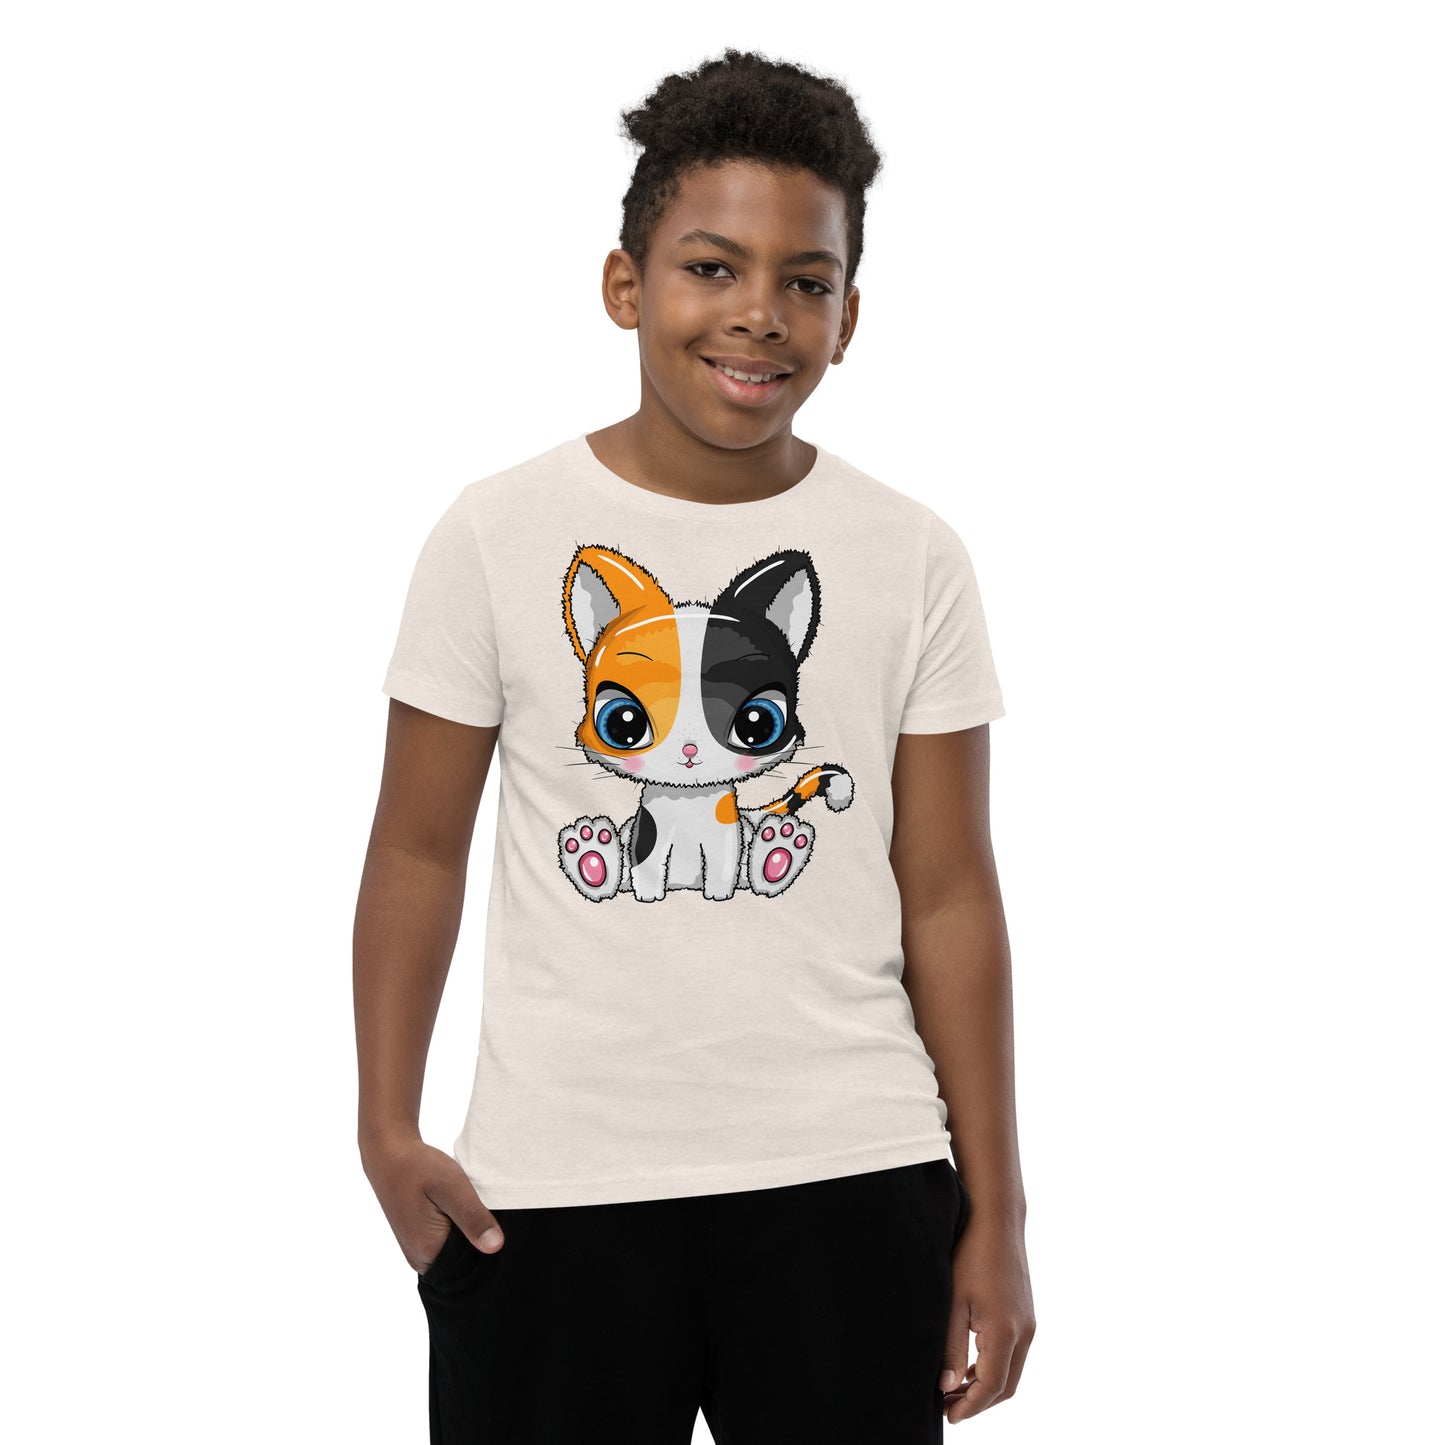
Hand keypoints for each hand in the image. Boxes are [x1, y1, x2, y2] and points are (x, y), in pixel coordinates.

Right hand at [360, 1131, 506, 1272]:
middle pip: (464, 1260)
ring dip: (467, 1232)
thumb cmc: (419, 1168)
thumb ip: (472, 1217)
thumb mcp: (452, 1187)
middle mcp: (421, 1260)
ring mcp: (417, 1252)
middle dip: (478, 1238)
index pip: (473, 1263)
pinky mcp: (418, 1241)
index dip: (489, 1242)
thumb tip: (496, 1247)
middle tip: (479, 1205)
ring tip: (465, 1205)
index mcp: (429, 1252)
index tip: (493, 1217)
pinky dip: (457, 1228)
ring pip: (456, 1251)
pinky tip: (458, 1209)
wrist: (389, 1155)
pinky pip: (446, 1243)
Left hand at [938, 1217, 1035, 1422]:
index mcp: (1006, 1332)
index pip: (991, 1387)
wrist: (996, 1220)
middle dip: (979, 1403)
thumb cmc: (970, 1255)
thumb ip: (951, 1347)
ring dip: (987, 1386)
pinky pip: (1014, 1354)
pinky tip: (970, 1364)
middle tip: (948, 1407)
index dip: (970, 1407)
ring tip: (954, 1389)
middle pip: (1006, 1386)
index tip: (948, 1416)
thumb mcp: (953, 1302)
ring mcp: (1029, 1323)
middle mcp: (1024, 1332)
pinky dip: (994, 1367)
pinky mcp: (1026, 1315)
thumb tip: (948, 1386)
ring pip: (1012, 1372)